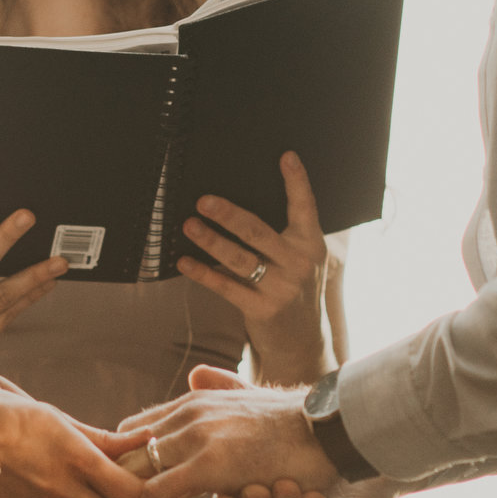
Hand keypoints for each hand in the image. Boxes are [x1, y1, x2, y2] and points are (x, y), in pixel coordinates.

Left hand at [116, 363, 335, 497]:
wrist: (331, 427)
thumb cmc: (296, 422)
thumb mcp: (249, 398)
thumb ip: (220, 387)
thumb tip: (196, 373)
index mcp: (195, 400)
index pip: (135, 429)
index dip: (128, 462)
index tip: (132, 491)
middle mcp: (189, 412)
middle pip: (126, 450)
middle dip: (119, 483)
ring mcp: (198, 436)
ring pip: (134, 470)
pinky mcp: (210, 465)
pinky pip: (155, 493)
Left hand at [176, 152, 329, 382]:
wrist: (303, 341)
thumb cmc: (296, 288)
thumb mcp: (303, 258)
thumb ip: (286, 234)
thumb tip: (241, 203)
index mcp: (311, 243)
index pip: (305, 206)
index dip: (297, 181)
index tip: (286, 156)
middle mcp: (299, 263)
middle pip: (258, 231)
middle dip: (229, 214)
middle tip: (204, 200)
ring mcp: (281, 287)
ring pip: (239, 258)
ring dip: (210, 240)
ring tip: (188, 225)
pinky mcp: (262, 309)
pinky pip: (226, 286)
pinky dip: (203, 273)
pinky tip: (185, 262)